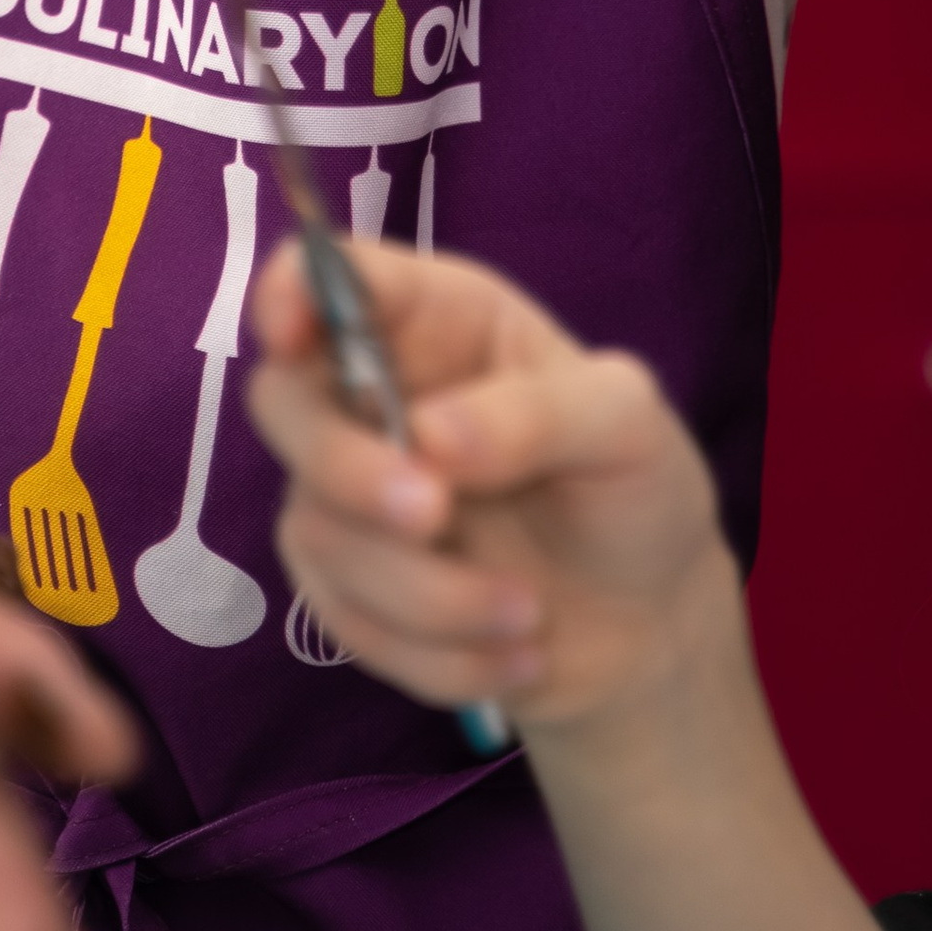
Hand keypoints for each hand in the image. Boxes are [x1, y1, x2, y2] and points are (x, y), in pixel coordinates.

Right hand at [246, 238, 740, 734]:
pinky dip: (434, 653)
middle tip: (436, 514)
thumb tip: (430, 436)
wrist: (646, 623)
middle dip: (348, 469)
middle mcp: (374, 394)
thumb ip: (541, 412)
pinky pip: (346, 621)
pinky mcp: (347, 586)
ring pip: (320, 530)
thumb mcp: (628, 425)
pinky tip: (513, 654)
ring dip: (429, 592)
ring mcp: (347, 493)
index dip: (292, 289)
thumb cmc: (634, 487)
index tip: (292, 335)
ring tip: (527, 612)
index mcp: (439, 320)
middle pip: (285, 403)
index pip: (336, 276)